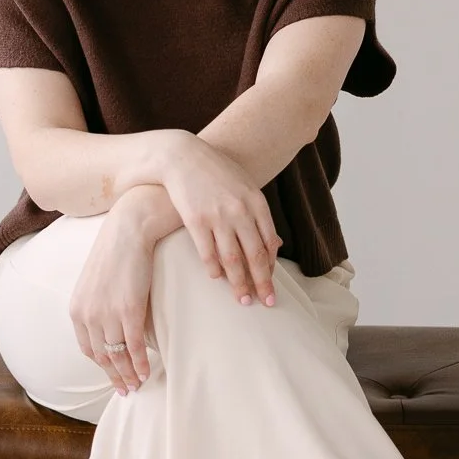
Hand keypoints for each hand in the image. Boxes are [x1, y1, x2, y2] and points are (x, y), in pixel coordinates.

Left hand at [68, 203, 156, 394]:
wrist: (129, 230)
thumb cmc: (116, 251)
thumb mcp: (96, 280)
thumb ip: (98, 304)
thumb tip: (109, 323)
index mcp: (77, 308)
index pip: (87, 348)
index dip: (102, 366)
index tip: (113, 376)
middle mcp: (88, 315)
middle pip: (102, 356)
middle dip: (115, 376)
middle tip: (127, 389)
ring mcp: (108, 314)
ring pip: (118, 355)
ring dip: (128, 374)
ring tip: (138, 384)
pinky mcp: (129, 310)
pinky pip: (134, 346)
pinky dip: (140, 363)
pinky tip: (146, 371)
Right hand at [157, 131, 281, 306]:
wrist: (182, 155)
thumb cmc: (216, 171)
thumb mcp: (245, 186)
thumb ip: (260, 214)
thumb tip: (276, 243)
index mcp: (256, 202)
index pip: (269, 242)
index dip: (271, 267)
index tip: (272, 284)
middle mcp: (240, 211)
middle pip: (255, 255)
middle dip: (262, 282)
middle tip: (267, 302)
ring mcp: (217, 216)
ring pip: (232, 259)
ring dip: (239, 283)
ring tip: (243, 300)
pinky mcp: (195, 220)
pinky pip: (207, 253)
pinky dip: (213, 269)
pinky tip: (216, 279)